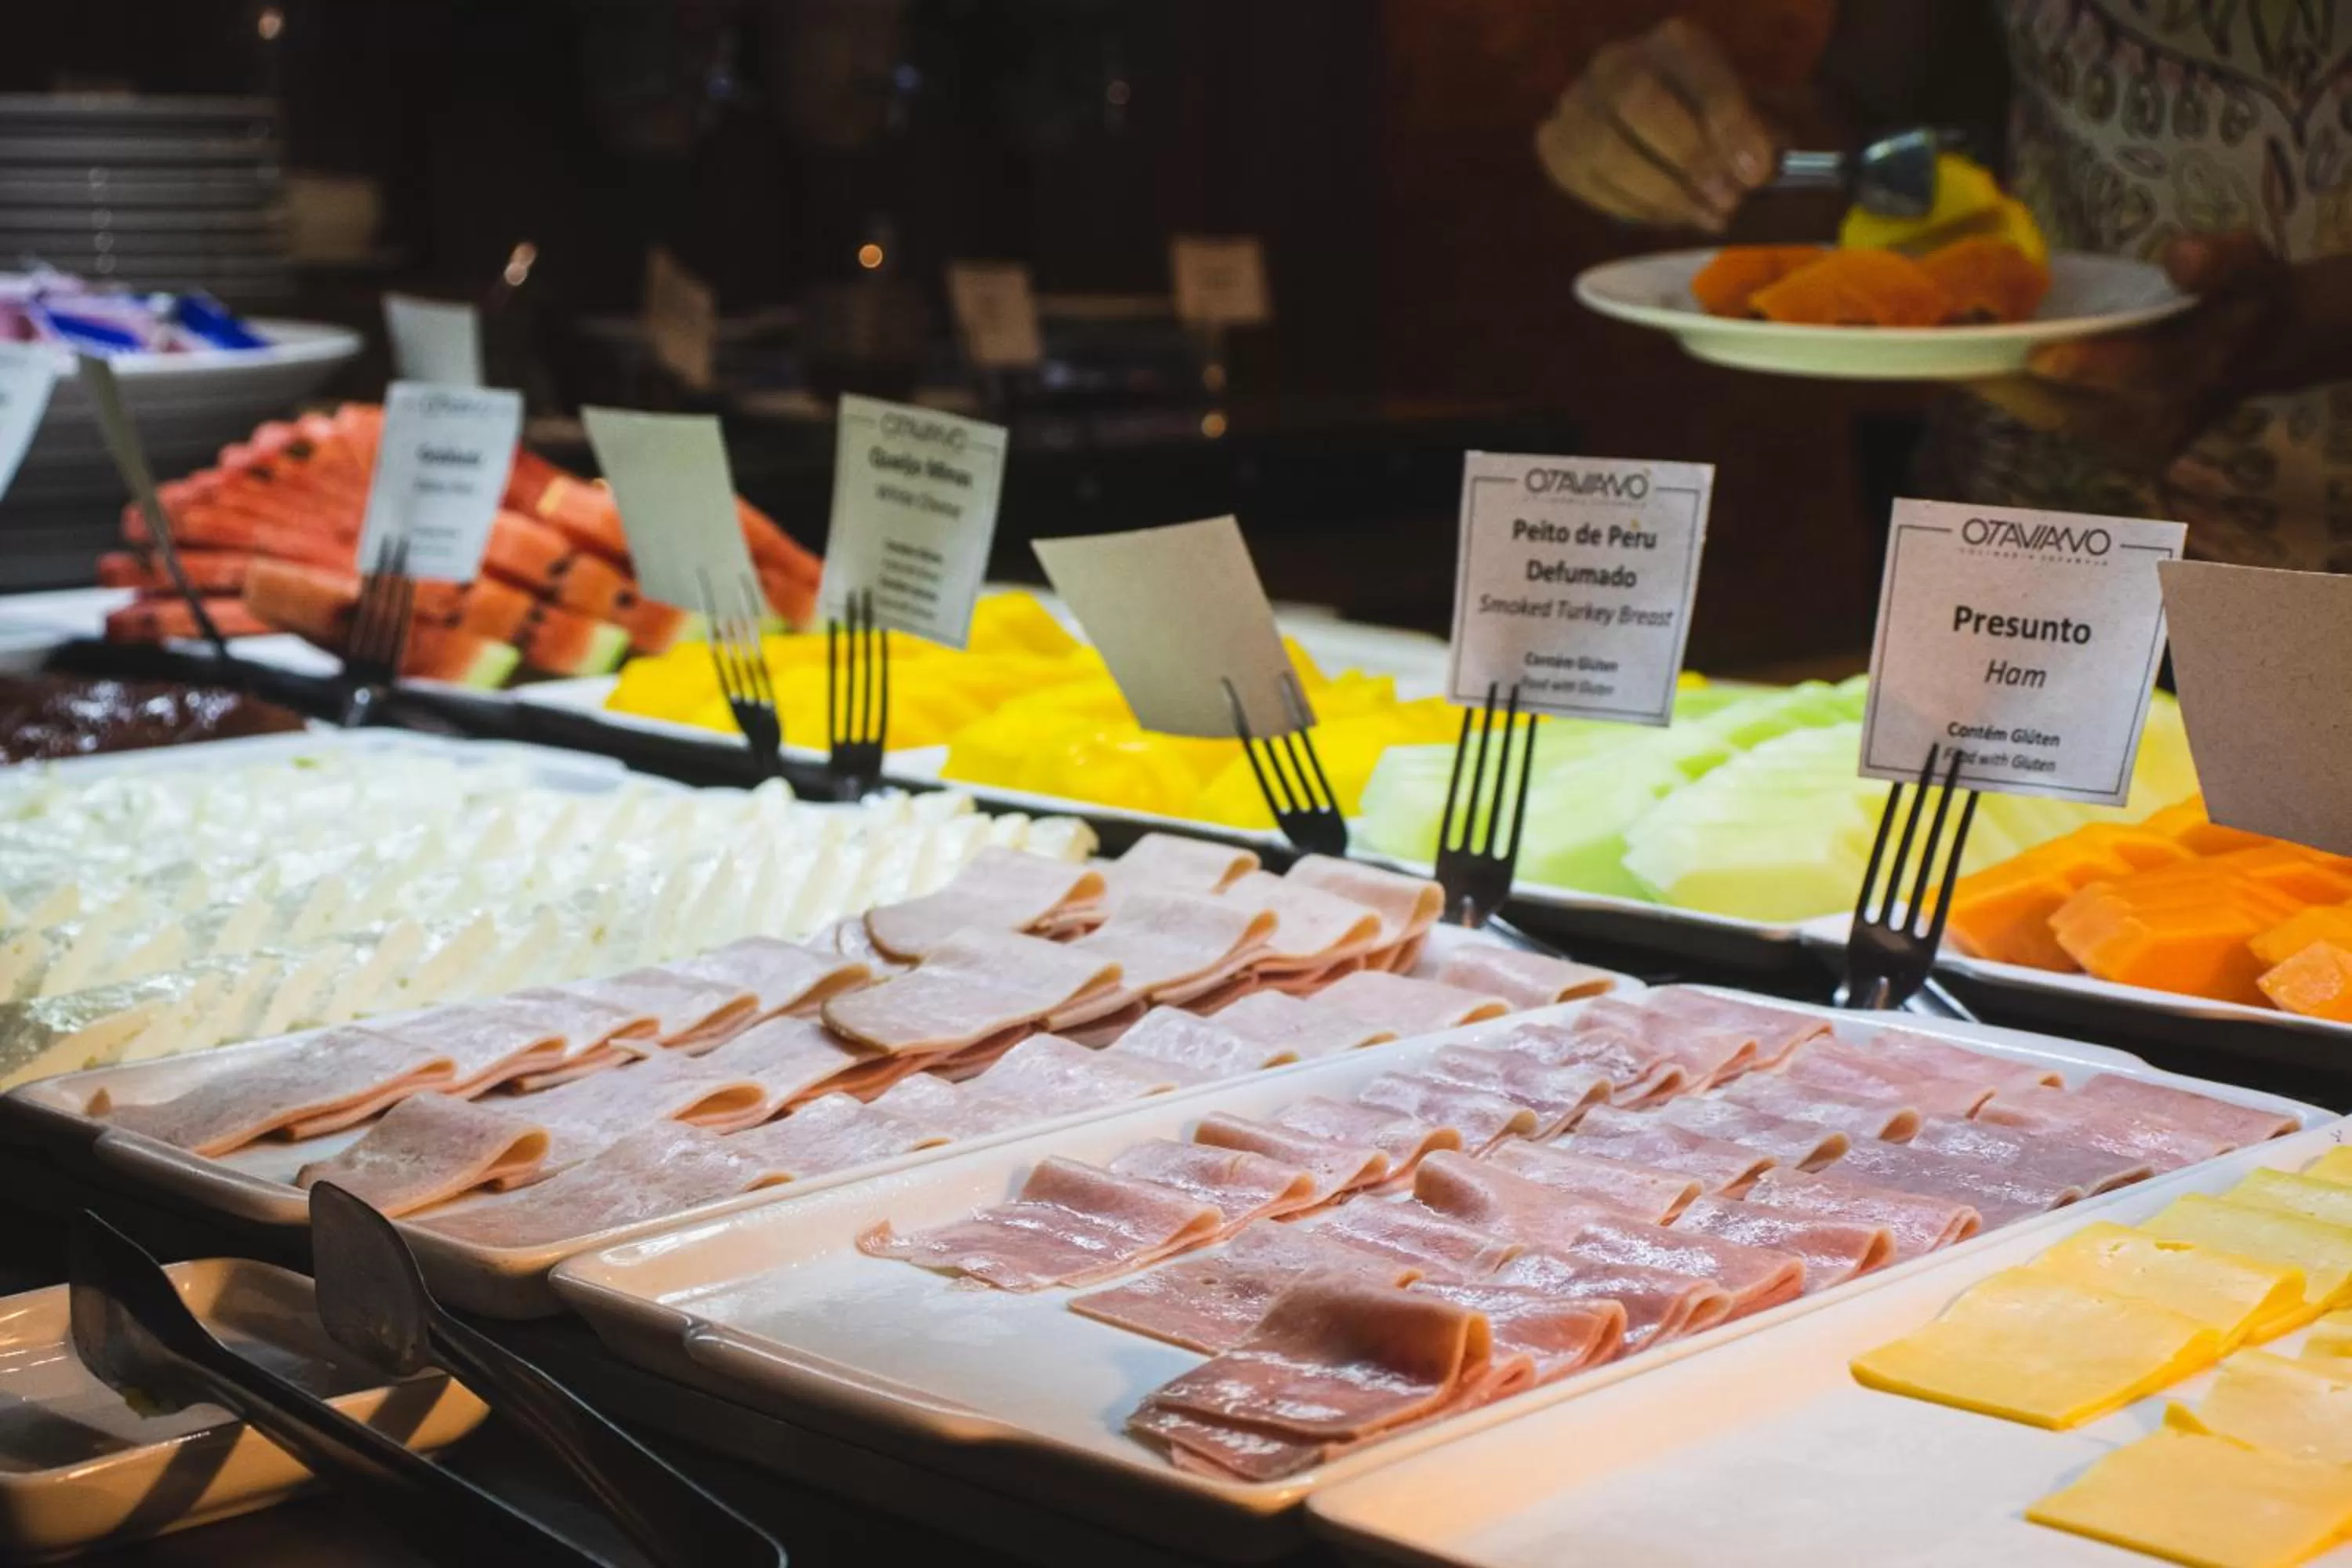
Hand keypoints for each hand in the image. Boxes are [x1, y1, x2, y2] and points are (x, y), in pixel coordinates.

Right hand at [1534, 17, 1777, 232]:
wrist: (1659, 123)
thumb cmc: (1709, 122)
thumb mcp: (1746, 117)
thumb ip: (1754, 136)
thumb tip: (1752, 172)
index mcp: (1674, 42)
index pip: (1699, 75)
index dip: (1729, 126)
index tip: (1756, 175)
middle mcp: (1616, 61)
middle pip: (1638, 104)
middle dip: (1686, 160)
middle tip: (1725, 201)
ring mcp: (1576, 101)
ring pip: (1605, 149)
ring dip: (1658, 194)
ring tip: (1701, 217)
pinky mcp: (1553, 142)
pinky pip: (1582, 181)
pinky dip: (1628, 206)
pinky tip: (1664, 217)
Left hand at [1969, 232, 2290, 469]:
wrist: (2260, 350)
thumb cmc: (2243, 298)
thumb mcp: (2247, 264)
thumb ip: (2218, 261)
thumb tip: (2180, 258)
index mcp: (2198, 373)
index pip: (2140, 375)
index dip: (2089, 365)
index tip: (2037, 352)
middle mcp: (2158, 423)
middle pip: (2074, 407)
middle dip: (2011, 380)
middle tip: (1954, 345)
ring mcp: (2130, 445)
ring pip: (2052, 418)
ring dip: (2000, 388)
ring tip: (1949, 354)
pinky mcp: (2108, 448)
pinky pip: (2050, 420)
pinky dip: (2013, 393)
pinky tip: (1974, 366)